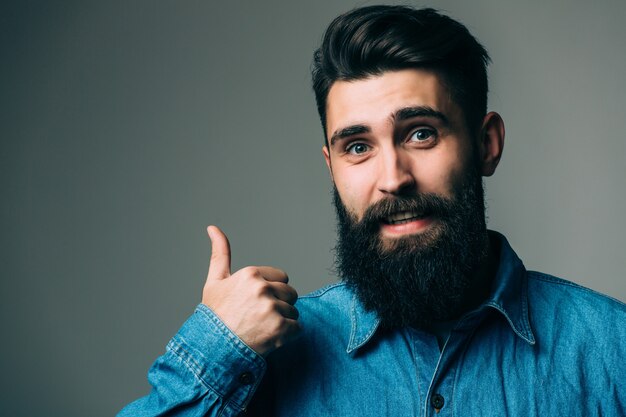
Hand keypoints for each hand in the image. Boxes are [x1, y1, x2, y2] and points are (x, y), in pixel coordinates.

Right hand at [202, 225, 300, 355]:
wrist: (211, 349)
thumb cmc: (214, 315)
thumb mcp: (215, 281)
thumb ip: (220, 253)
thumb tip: (213, 227)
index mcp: (250, 274)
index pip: (282, 277)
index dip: (271, 291)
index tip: (256, 302)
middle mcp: (262, 288)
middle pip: (290, 293)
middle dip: (280, 304)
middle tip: (260, 317)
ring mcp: (272, 309)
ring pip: (294, 311)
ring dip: (283, 321)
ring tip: (262, 328)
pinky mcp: (280, 328)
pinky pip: (298, 328)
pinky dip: (288, 335)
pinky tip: (270, 338)